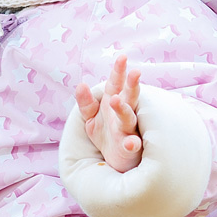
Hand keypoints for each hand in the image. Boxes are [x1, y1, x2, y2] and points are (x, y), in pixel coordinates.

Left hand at [74, 56, 142, 172]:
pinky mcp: (129, 148)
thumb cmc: (106, 133)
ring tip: (116, 101)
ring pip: (128, 118)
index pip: (116, 84)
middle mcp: (122, 114)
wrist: (115, 159)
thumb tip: (81, 84)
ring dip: (123, 109)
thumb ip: (86, 101)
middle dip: (131, 85)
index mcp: (114, 102)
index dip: (118, 71)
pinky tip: (131, 143)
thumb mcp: (91, 116)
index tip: (122, 57)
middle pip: (128, 97)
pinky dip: (132, 144)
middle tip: (135, 72)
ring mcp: (127, 130)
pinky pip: (132, 144)